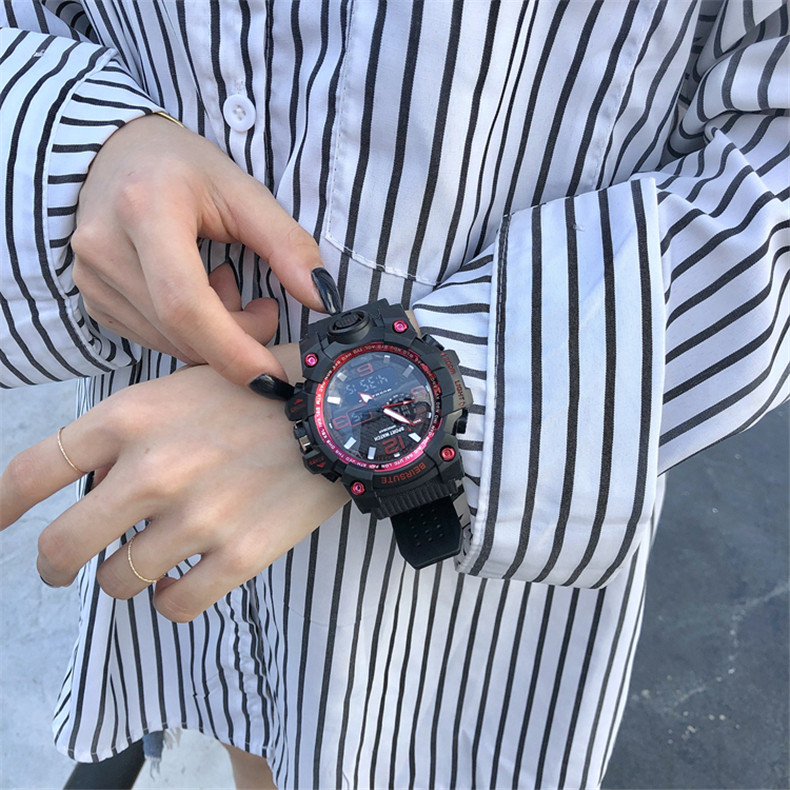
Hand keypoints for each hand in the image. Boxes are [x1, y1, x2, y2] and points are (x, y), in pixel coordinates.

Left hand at [0, 348, 348, 621]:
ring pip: (119, 582)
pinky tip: (188, 576)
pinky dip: (173, 598)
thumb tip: (89, 483)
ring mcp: (196, 518)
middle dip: (56, 564)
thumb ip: (128, 429)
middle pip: (62, 547)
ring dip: (126, 577)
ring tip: (152, 560)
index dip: (0, 506)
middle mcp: (153, 471)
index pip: (31, 472)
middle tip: (67, 567)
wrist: (340, 410)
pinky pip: (175, 606)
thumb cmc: (260, 392)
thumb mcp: (183, 384)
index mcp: (131, 419)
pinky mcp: (240, 556)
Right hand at [71, 113, 323, 382]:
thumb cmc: (183, 168)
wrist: (115, 153)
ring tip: (226, 286)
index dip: (234, 351)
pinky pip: (155, 340)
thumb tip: (324, 299)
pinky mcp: (93, 300)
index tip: (274, 377)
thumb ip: (288, 244)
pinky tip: (197, 291)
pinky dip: (190, 333)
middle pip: (183, 332)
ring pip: (172, 344)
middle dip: (238, 340)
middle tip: (264, 307)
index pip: (186, 304)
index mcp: (146, 210)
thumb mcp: (243, 191)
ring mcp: (92, 279)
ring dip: (216, 336)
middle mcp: (107, 249)